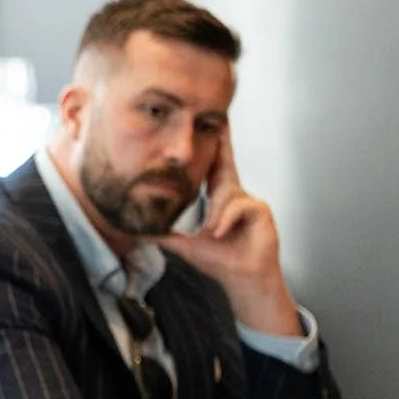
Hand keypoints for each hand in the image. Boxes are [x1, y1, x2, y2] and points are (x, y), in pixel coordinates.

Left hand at [157, 128, 302, 336]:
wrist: (242, 278)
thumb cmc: (220, 259)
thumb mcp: (185, 245)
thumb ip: (163, 236)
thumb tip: (138, 233)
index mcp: (219, 199)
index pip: (213, 168)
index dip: (213, 148)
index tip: (211, 126)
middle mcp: (235, 195)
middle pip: (226, 164)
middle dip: (224, 142)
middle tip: (219, 119)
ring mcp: (250, 202)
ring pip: (225, 193)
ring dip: (215, 214)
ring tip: (211, 232)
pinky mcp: (261, 211)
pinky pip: (238, 207)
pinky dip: (225, 220)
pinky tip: (220, 233)